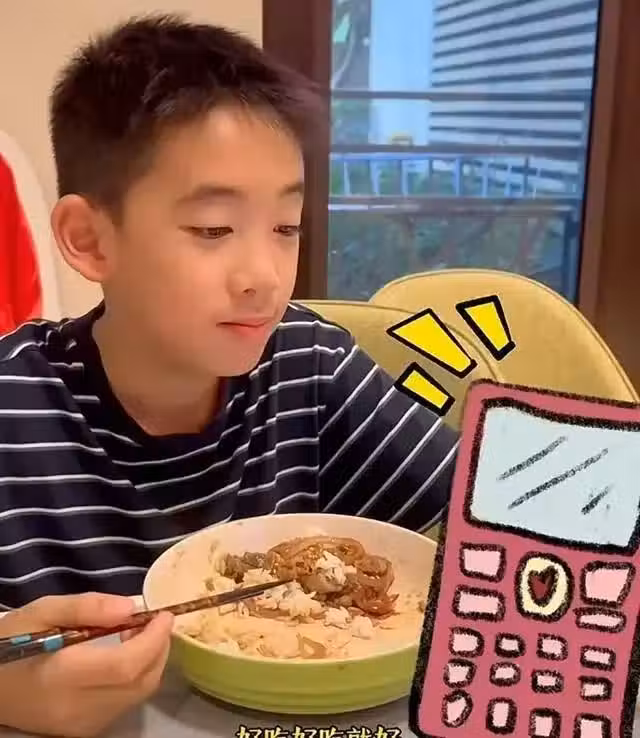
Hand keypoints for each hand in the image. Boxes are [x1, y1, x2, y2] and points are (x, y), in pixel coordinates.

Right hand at [0, 592, 173, 736]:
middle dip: (158, 649)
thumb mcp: (42, 611)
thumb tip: (130, 607)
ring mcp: (82, 725)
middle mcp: (77, 708)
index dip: (154, 639)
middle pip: (140, 683)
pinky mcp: (84, 731)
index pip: (126, 665)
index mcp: (63, 676)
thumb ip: (86, 607)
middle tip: (155, 622)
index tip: (164, 614)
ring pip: (137, 696)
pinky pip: (125, 704)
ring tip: (137, 635)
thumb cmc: (13, 642)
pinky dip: (137, 679)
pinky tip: (125, 657)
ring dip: (150, 663)